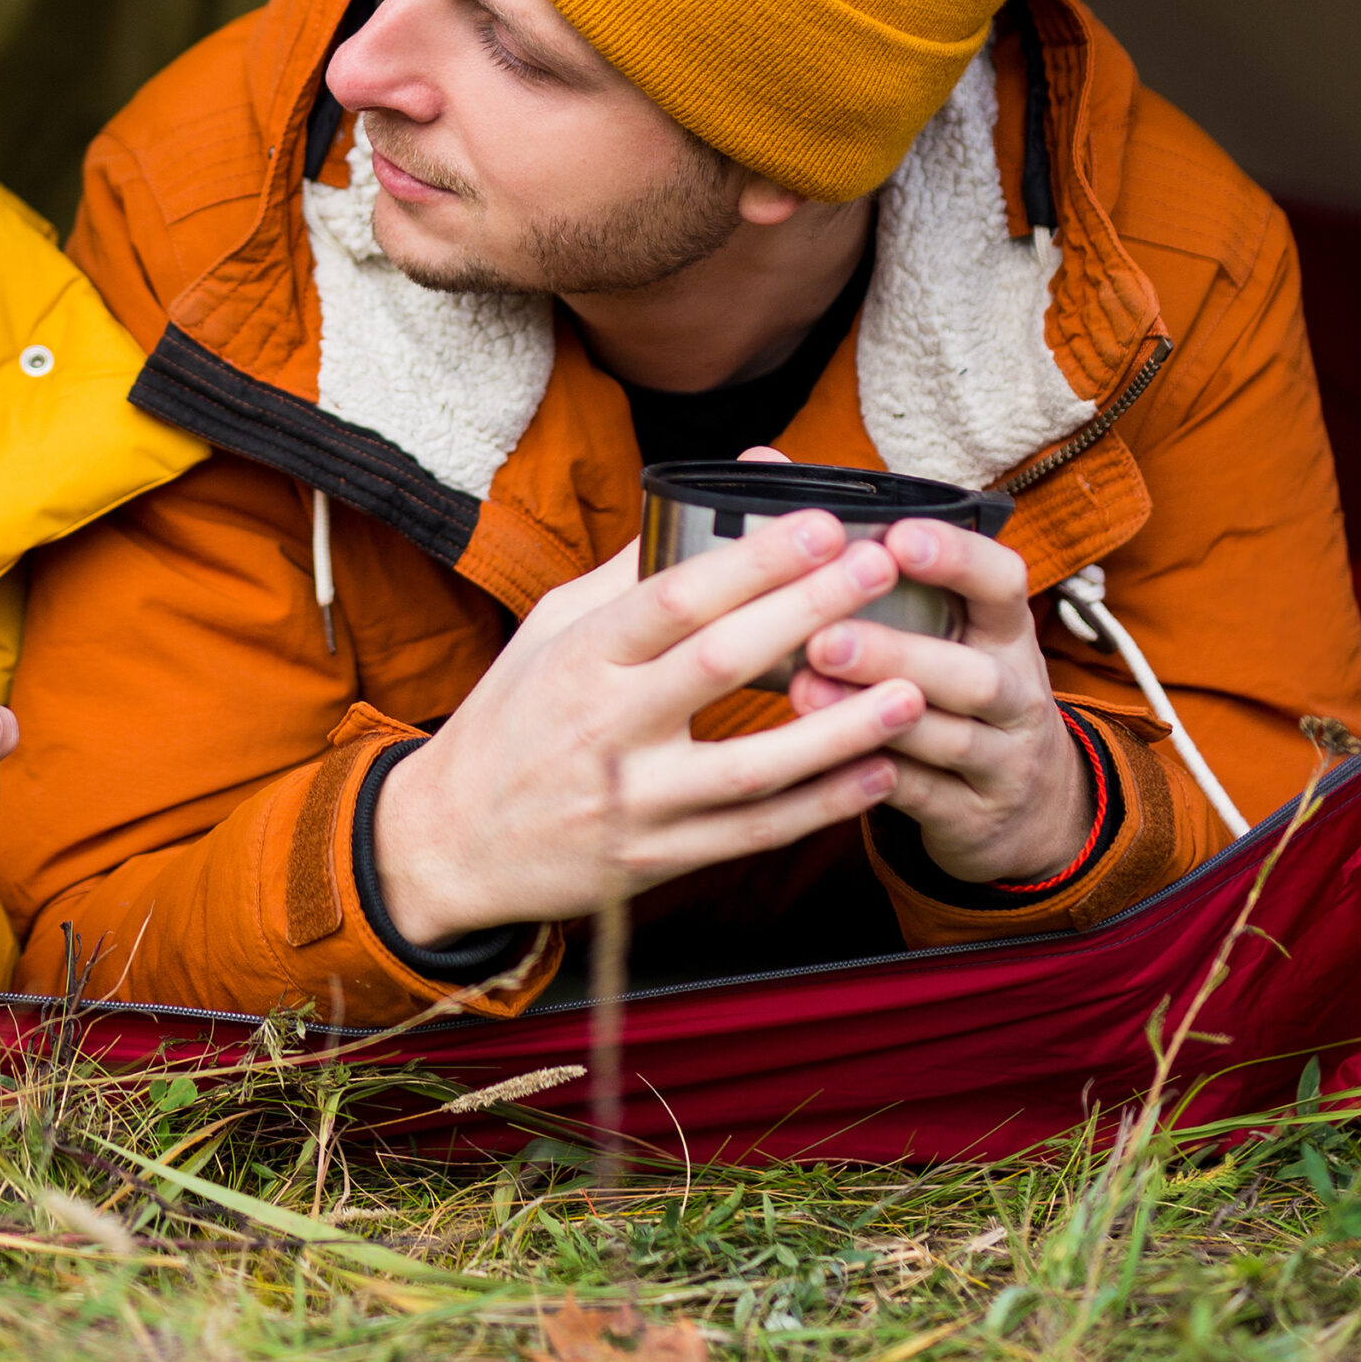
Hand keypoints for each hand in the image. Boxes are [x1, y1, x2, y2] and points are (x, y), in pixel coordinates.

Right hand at [369, 509, 929, 946]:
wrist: (451, 841)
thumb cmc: (512, 719)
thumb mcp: (551, 631)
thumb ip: (629, 574)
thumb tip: (700, 502)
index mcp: (580, 655)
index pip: (672, 596)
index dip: (751, 559)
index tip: (820, 521)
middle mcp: (604, 725)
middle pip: (719, 663)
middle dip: (808, 612)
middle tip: (880, 568)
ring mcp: (632, 799)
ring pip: (750, 766)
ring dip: (837, 727)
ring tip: (910, 688)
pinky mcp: (655, 859)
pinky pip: (752, 833)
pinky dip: (820, 806)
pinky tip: (878, 772)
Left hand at [783, 516, 1089, 884]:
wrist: (1018, 808)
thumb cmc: (946, 683)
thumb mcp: (933, 622)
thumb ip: (859, 552)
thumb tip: (762, 464)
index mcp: (1002, 629)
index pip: (1003, 582)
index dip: (959, 559)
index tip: (899, 537)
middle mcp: (1016, 690)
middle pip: (972, 670)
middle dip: (898, 650)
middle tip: (824, 633)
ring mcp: (1002, 758)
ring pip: (947, 736)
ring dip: (871, 714)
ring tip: (801, 690)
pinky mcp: (972, 816)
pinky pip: (921, 797)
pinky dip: (870, 777)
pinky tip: (815, 759)